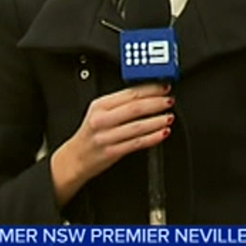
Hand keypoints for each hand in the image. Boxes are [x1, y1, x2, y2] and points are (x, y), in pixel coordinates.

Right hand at [51, 83, 173, 206]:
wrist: (75, 158)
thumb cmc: (91, 134)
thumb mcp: (98, 112)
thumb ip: (119, 103)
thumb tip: (147, 94)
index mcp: (100, 105)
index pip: (129, 93)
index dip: (149, 89)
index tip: (163, 87)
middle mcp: (102, 119)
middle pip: (134, 108)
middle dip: (156, 103)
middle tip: (169, 100)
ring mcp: (106, 136)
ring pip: (137, 126)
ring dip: (157, 121)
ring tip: (169, 117)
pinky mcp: (112, 152)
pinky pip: (136, 143)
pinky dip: (152, 138)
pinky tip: (162, 133)